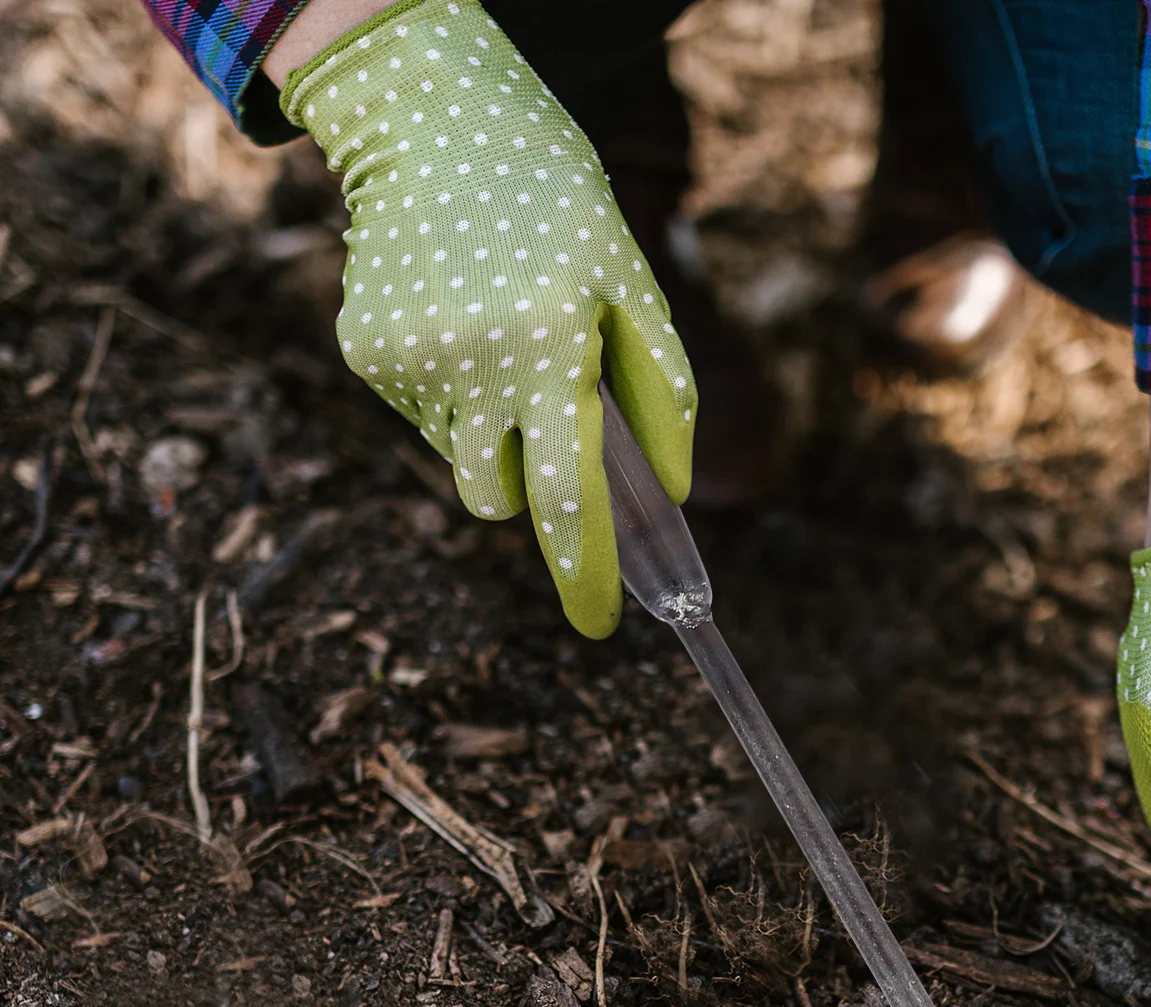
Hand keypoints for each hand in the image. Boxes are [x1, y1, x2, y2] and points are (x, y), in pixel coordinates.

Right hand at [279, 0, 696, 637]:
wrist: (434, 125)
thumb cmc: (556, 207)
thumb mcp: (630, 281)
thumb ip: (660, 391)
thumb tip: (669, 492)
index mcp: (548, 345)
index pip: (567, 495)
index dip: (583, 569)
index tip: (598, 624)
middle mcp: (470, 363)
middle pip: (502, 499)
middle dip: (533, 487)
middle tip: (549, 414)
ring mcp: (408, 361)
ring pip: (464, 461)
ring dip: (495, 433)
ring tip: (504, 342)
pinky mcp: (367, 355)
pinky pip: (428, 419)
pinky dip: (454, 395)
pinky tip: (459, 321)